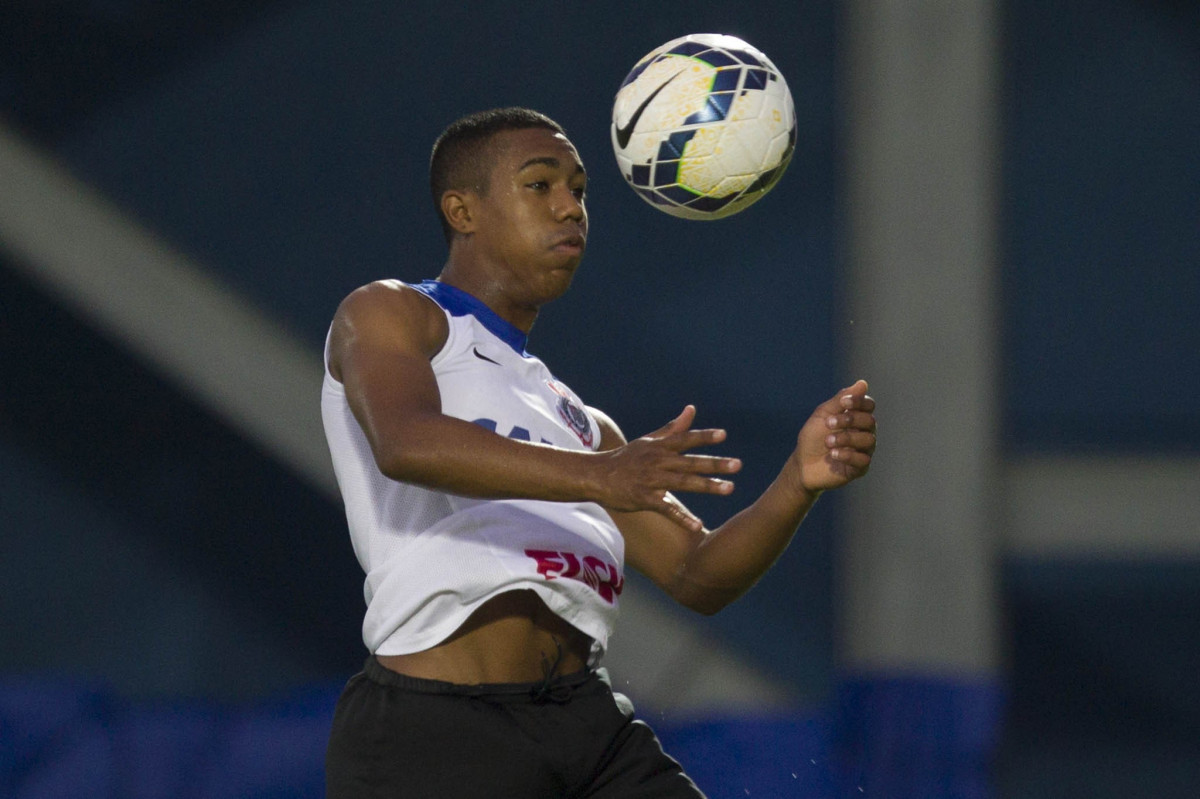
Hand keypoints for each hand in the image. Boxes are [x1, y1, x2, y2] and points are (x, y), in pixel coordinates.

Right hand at [595, 406, 741, 531]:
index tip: (723, 435)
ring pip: (683, 483)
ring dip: (707, 486)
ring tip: (729, 488)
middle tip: (737, 465)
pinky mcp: (644, 499)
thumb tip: (692, 409)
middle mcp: (657, 461)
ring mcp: (651, 481)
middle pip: (690, 462)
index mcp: (659, 447)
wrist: (596, 476)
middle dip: (714, 463)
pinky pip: (666, 509)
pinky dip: (682, 518)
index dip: (703, 437)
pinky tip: (698, 525)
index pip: (685, 439)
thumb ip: (673, 428)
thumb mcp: (649, 441)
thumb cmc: (626, 458)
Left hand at [793, 380, 875, 493]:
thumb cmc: (813, 437)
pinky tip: (833, 454)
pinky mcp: (860, 468)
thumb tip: (862, 383)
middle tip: (829, 423)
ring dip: (846, 438)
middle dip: (849, 420)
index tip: (843, 403)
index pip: (868, 405)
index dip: (859, 402)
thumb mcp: (823, 415)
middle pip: (870, 421)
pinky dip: (848, 455)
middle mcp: (864, 433)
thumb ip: (841, 400)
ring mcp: (863, 450)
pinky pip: (863, 460)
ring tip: (828, 442)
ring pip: (868, 440)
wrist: (802, 464)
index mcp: (856, 417)